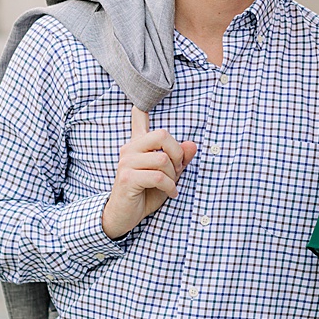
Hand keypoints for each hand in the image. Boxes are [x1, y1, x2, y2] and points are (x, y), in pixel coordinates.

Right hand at [101, 108, 196, 238]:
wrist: (126, 216)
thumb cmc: (146, 193)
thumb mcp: (168, 175)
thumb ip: (180, 159)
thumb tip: (192, 144)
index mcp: (138, 146)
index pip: (138, 120)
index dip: (140, 110)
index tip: (139, 102)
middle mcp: (129, 150)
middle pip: (162, 135)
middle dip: (177, 154)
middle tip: (178, 169)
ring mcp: (126, 163)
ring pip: (163, 159)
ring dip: (173, 175)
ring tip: (171, 185)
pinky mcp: (127, 178)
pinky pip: (158, 176)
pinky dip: (170, 187)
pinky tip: (170, 193)